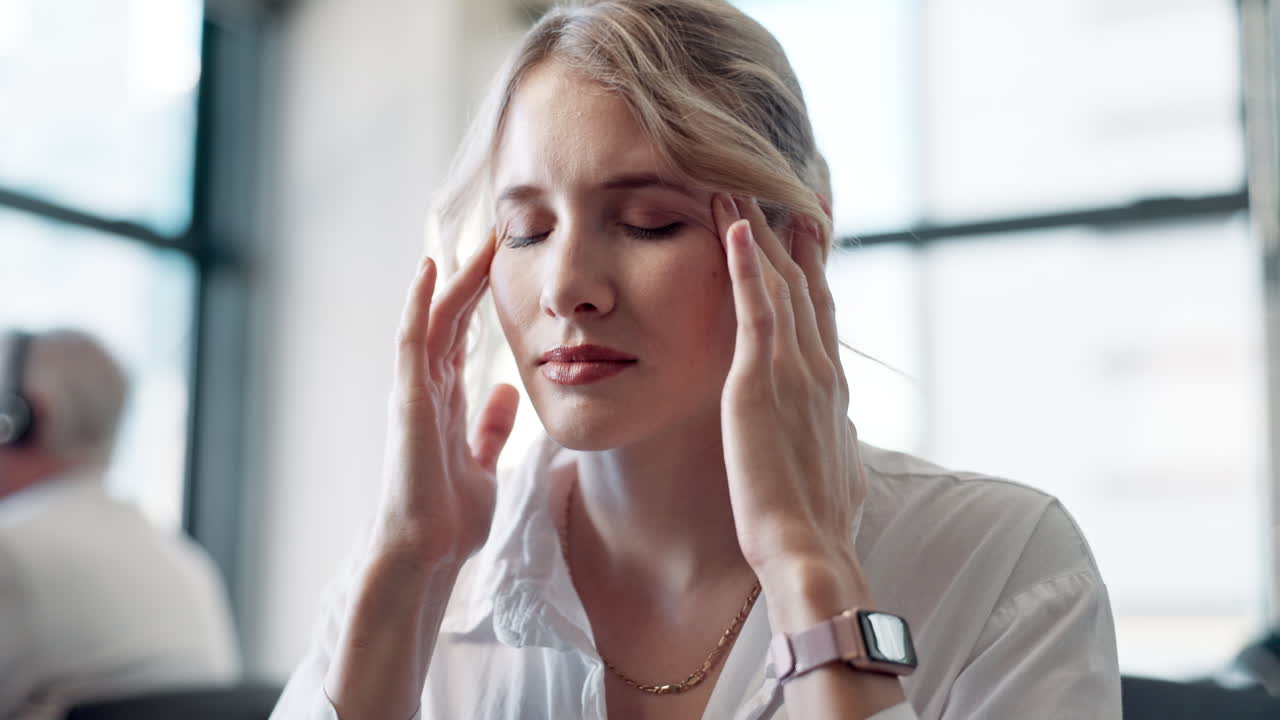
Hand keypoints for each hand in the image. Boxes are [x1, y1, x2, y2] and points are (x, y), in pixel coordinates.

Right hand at [372, 230, 519, 569]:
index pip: (464, 339)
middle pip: (452, 320)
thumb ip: (490, 429)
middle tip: (499, 237)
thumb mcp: (483, 464)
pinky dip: (419, 303)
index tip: (507, 268)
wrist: (425, 552)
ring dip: (457, 280)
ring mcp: (413, 391)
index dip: (483, 303)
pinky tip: (431, 268)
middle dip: (475, 280)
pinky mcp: (405, 397)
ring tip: (480, 240)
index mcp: (445, 403)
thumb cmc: (449, 518)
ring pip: (435, 320)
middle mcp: (427, 390)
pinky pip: (412, 340)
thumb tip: (506, 392)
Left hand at [711, 194, 867, 589]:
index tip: (803, 230)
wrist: (811, 549)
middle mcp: (820, 368)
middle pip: (803, 284)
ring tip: (733, 187)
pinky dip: (747, 265)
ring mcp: (794, 370)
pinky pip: (756, 309)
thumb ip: (842, 444)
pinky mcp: (763, 381)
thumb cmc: (819, 524)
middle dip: (785, 233)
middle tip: (771, 186)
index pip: (821, 313)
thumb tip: (850, 438)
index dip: (811, 268)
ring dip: (756, 231)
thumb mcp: (840, 473)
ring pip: (776, 283)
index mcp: (832, 389)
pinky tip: (735, 227)